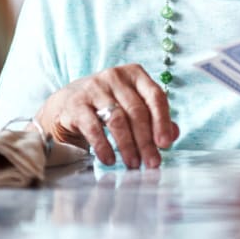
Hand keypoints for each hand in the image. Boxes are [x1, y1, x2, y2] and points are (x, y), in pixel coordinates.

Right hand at [36, 64, 179, 168]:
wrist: (66, 104)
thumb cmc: (108, 106)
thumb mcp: (132, 106)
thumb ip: (154, 118)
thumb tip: (173, 135)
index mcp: (135, 74)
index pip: (155, 96)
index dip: (163, 121)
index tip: (166, 144)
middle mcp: (115, 76)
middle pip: (137, 111)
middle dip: (146, 141)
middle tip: (152, 163)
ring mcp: (94, 88)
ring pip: (117, 120)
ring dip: (128, 146)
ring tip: (134, 164)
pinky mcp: (76, 104)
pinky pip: (93, 127)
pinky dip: (103, 146)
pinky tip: (109, 160)